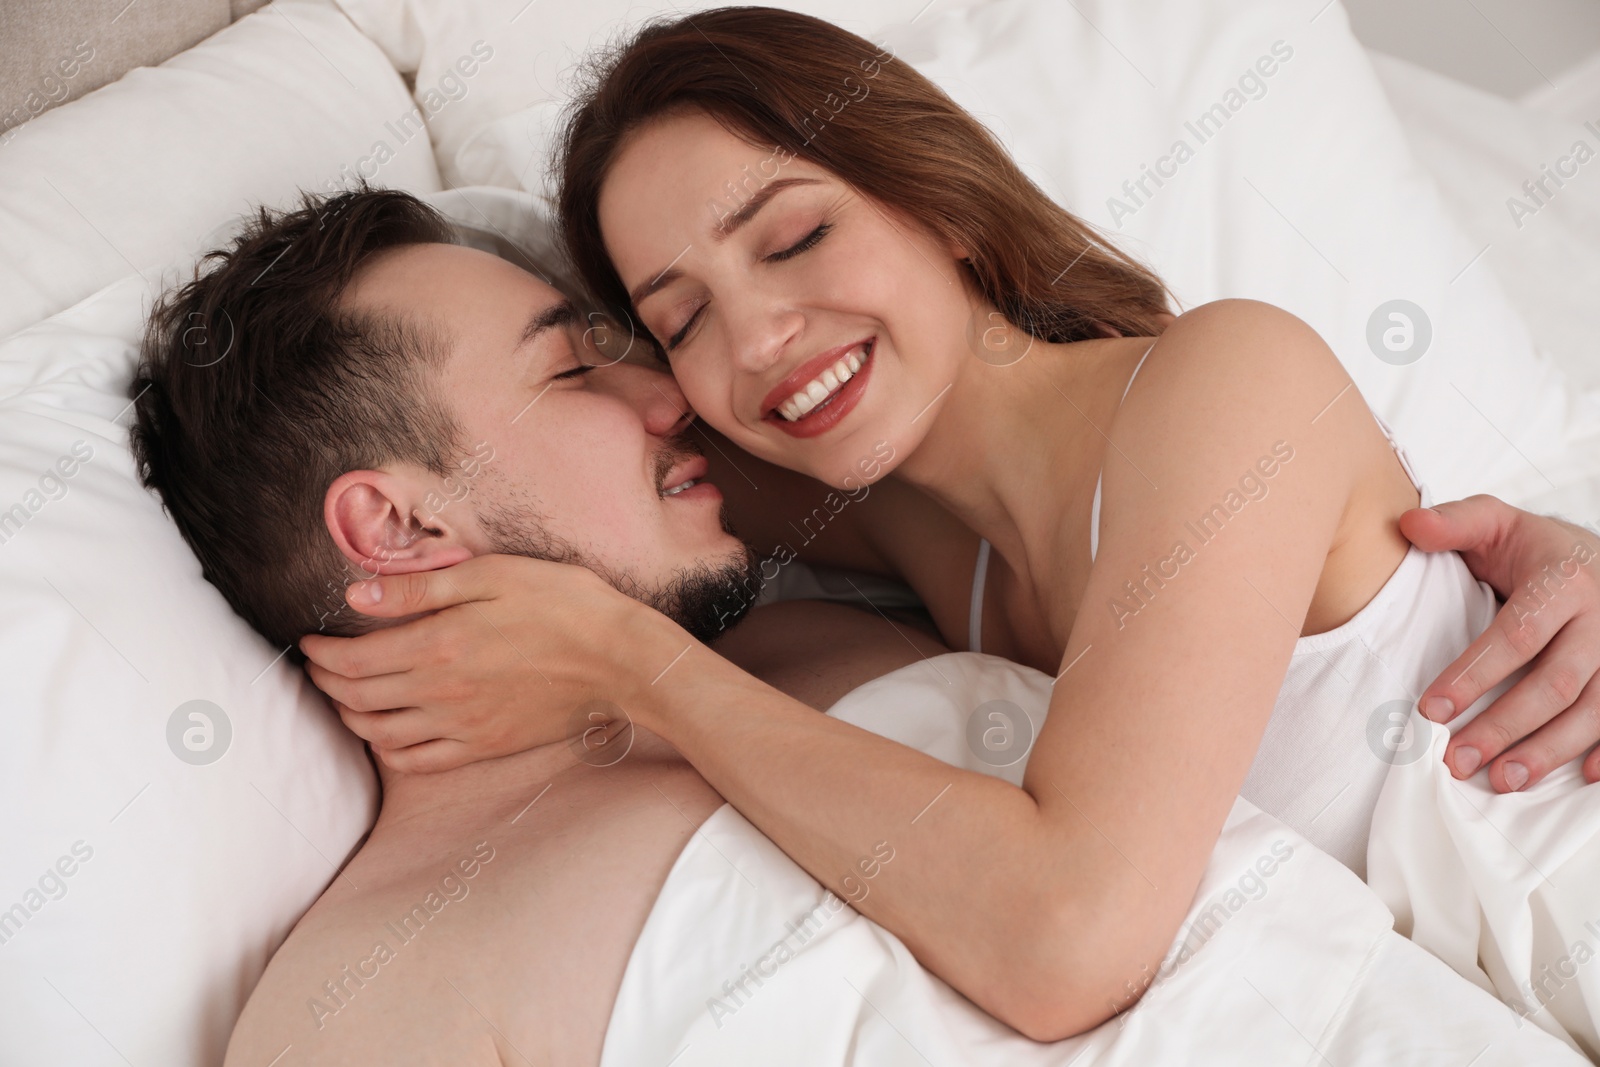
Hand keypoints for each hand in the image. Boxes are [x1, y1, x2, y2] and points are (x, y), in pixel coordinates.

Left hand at [299, 554, 690, 772]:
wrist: (619, 658)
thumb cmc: (562, 604)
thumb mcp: (491, 576)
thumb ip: (419, 590)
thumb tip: (357, 595)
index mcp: (438, 645)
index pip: (355, 659)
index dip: (322, 654)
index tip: (309, 642)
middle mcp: (441, 693)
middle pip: (360, 698)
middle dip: (327, 684)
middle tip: (317, 668)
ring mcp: (463, 725)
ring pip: (382, 734)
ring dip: (351, 718)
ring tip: (344, 699)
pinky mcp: (486, 745)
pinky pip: (421, 760)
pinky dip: (391, 750)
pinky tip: (388, 735)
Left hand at [1401, 496, 1599, 791]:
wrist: (1596, 556)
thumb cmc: (1535, 547)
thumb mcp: (1495, 523)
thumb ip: (1455, 523)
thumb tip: (1408, 525)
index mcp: (1563, 582)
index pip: (1516, 635)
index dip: (1473, 674)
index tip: (1430, 710)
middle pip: (1556, 683)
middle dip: (1505, 726)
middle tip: (1458, 759)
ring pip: (1594, 710)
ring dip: (1549, 750)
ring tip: (1502, 780)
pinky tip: (1582, 776)